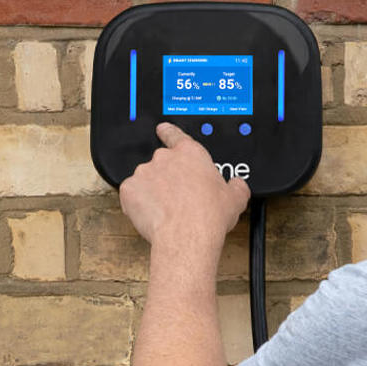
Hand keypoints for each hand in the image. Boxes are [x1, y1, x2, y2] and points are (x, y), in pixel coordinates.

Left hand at [119, 123, 251, 261]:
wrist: (187, 235)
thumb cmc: (209, 216)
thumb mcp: (235, 199)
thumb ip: (235, 185)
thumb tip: (237, 185)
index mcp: (190, 153)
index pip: (175, 135)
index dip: (168, 132)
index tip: (162, 130)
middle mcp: (164, 158)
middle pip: (161, 163)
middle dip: (166, 178)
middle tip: (177, 197)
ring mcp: (144, 172)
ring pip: (145, 180)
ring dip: (151, 191)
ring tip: (166, 211)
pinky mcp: (129, 190)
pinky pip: (131, 195)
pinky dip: (137, 204)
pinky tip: (151, 215)